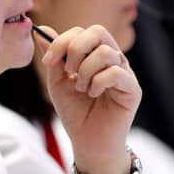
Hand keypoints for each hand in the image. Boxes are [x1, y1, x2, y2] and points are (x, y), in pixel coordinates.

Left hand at [37, 24, 140, 173]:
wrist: (88, 142)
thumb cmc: (76, 113)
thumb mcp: (57, 82)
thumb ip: (53, 57)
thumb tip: (41, 30)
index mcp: (96, 55)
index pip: (82, 31)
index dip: (62, 41)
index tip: (48, 61)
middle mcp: (113, 60)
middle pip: (98, 31)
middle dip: (75, 48)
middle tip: (68, 71)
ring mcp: (125, 73)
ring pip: (106, 52)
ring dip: (86, 71)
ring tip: (82, 88)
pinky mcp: (132, 89)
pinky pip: (116, 72)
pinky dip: (98, 82)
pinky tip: (93, 94)